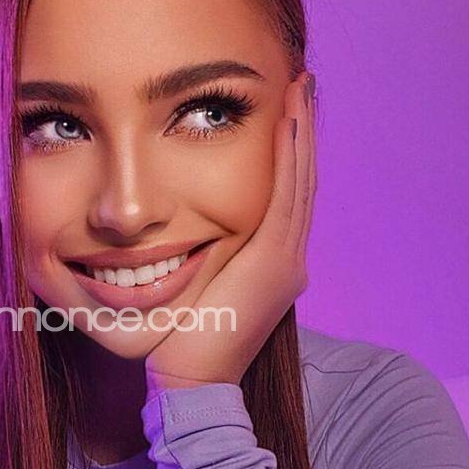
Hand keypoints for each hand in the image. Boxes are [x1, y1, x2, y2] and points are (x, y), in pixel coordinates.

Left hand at [144, 71, 316, 392]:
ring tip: (302, 87)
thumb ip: (197, 262)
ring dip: (300, 131)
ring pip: (299, 181)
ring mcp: (286, 259)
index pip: (283, 196)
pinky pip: (284, 195)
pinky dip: (288, 156)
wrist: (191, 385)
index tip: (283, 112)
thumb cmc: (180, 344)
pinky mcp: (274, 260)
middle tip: (303, 84)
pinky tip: (287, 120)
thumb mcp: (193, 292)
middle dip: (301, 131)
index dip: (287, 153)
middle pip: (299, 181)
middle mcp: (288, 258)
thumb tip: (165, 239)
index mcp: (271, 265)